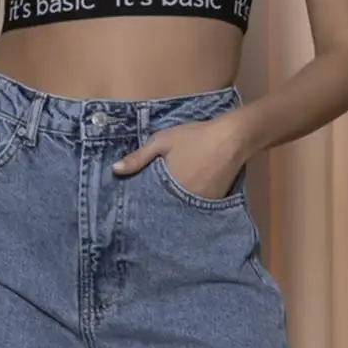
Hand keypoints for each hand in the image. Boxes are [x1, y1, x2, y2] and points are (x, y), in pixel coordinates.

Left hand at [111, 115, 245, 200]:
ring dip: (173, 208)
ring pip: (182, 210)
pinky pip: (196, 207)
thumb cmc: (194, 137)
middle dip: (158, 208)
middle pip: (166, 210)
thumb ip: (138, 157)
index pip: (150, 204)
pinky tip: (183, 199)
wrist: (232, 137)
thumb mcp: (162, 141)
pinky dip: (189, 205)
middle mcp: (185, 201)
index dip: (142, 205)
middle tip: (148, 209)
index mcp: (170, 188)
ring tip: (163, 206)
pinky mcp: (214, 202)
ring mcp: (202, 203)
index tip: (133, 208)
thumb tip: (114, 170)